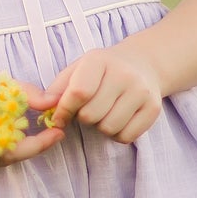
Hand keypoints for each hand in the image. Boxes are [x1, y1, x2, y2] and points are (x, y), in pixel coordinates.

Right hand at [0, 66, 66, 174]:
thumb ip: (25, 92)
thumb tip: (53, 102)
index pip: (4, 147)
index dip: (34, 145)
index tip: (57, 134)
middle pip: (6, 157)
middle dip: (32, 146)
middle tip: (54, 131)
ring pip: (1, 163)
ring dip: (19, 148)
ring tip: (28, 128)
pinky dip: (6, 152)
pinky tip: (8, 135)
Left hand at [40, 47, 162, 144]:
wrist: (142, 63)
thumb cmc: (101, 71)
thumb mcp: (76, 70)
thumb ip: (56, 90)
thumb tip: (43, 108)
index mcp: (99, 60)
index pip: (78, 93)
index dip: (63, 110)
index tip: (59, 117)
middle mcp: (124, 74)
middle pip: (91, 115)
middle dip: (83, 118)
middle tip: (88, 109)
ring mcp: (141, 91)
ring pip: (108, 128)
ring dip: (100, 127)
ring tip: (104, 113)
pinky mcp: (153, 108)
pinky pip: (126, 137)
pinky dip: (117, 134)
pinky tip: (118, 118)